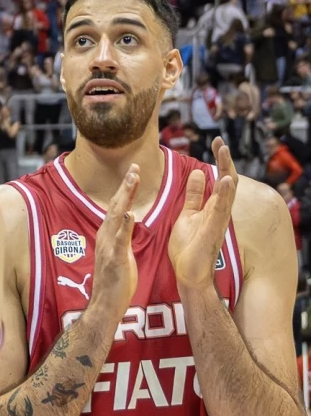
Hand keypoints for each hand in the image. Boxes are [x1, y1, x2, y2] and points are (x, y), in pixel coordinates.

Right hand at [89, 166, 140, 327]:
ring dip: (124, 197)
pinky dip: (124, 225)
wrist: (105, 306)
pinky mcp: (115, 259)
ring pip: (115, 217)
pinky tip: (130, 213)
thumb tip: (128, 223)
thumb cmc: (115, 284)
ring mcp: (108, 248)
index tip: (134, 172)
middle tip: (134, 167)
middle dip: (125, 185)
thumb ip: (122, 237)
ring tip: (132, 180)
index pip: (116, 207)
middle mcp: (105, 237)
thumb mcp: (119, 255)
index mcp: (108, 236)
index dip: (125, 189)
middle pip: (115, 206)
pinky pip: (120, 240)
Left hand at [169, 138, 236, 291]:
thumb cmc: (189, 246)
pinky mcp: (212, 231)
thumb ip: (194, 195)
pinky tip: (226, 182)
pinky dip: (223, 196)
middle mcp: (218, 212)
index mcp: (211, 206)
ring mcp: (217, 221)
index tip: (216, 142)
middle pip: (226, 182)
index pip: (219, 178)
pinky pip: (220, 211)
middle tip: (221, 142)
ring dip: (226, 173)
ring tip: (225, 154)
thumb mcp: (188, 214)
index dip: (219, 160)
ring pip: (226, 194)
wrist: (188, 273)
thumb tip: (200, 173)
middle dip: (224, 161)